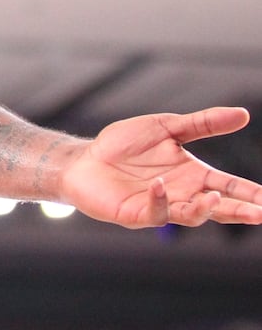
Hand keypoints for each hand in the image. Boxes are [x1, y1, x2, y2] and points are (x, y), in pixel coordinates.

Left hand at [62, 107, 261, 227]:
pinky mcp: (136, 213)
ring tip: (214, 197)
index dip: (250, 193)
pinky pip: (155, 211)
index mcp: (193, 175)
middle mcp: (182, 195)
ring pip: (191, 215)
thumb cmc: (125, 145)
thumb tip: (244, 114)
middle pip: (218, 208)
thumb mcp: (167, 127)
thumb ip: (203, 124)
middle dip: (240, 211)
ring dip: (204, 208)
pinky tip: (160, 185)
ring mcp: (161, 206)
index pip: (229, 186)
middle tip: (261, 213)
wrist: (85, 158)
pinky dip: (160, 199)